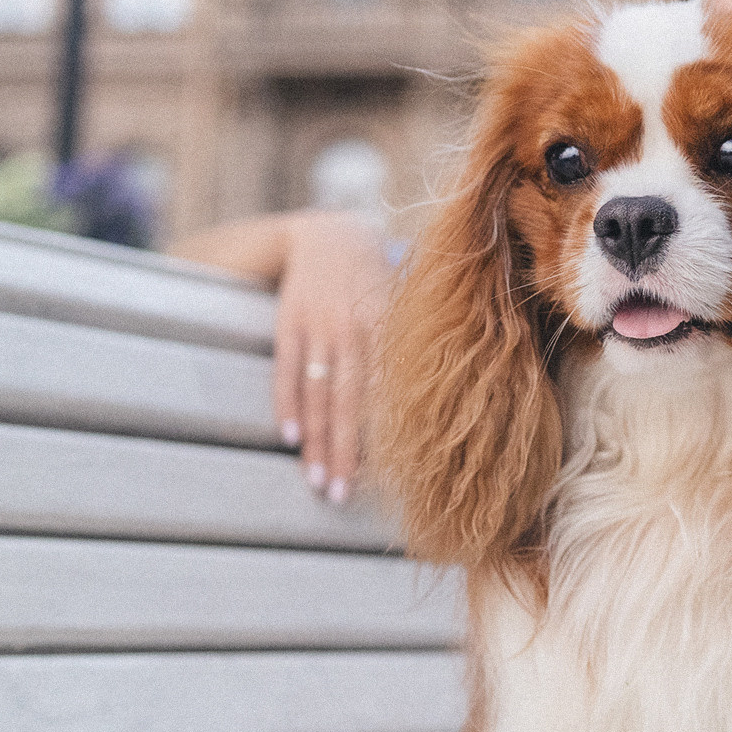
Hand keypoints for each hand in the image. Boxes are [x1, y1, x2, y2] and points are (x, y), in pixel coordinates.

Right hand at [270, 212, 392, 501]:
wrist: (329, 234)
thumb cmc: (379, 283)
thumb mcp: (402, 308)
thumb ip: (412, 352)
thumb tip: (444, 408)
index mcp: (391, 329)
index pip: (390, 392)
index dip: (390, 435)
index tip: (394, 477)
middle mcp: (356, 328)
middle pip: (351, 402)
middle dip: (347, 452)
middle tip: (344, 497)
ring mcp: (320, 326)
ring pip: (318, 394)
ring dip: (317, 442)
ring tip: (318, 483)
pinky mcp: (290, 323)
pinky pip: (287, 371)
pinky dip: (287, 406)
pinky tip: (290, 439)